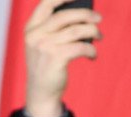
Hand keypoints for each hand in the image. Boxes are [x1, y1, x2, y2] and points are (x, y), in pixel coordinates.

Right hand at [23, 0, 101, 116]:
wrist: (41, 93)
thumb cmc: (47, 65)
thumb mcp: (44, 44)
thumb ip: (55, 29)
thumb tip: (85, 15)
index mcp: (31, 28)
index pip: (46, 3)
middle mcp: (35, 35)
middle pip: (65, 15)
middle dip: (86, 15)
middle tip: (99, 19)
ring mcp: (44, 46)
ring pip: (76, 30)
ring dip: (92, 32)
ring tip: (99, 37)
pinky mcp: (55, 58)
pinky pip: (80, 46)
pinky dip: (91, 49)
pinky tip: (93, 55)